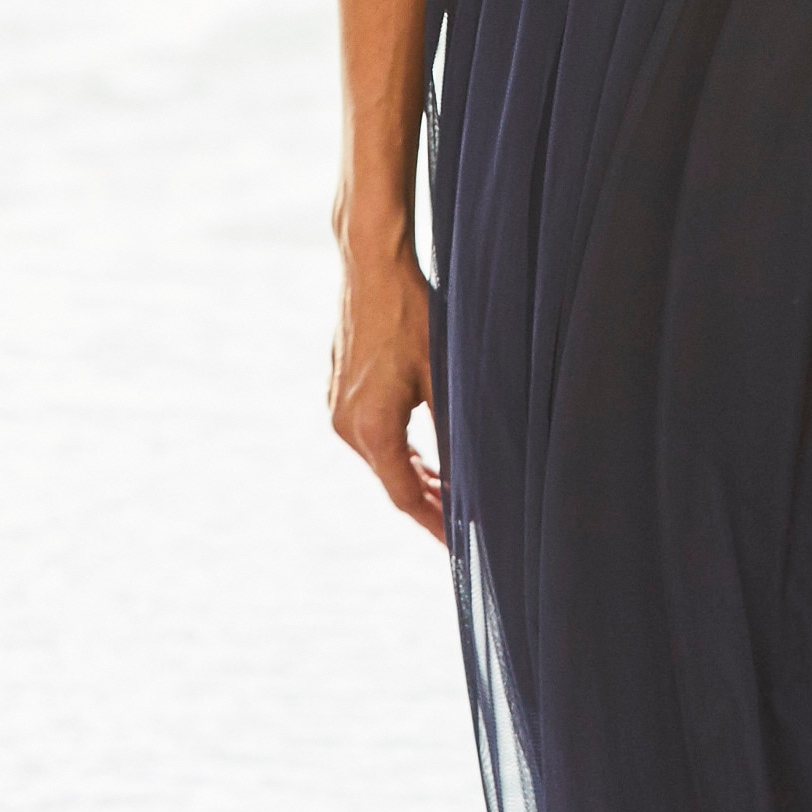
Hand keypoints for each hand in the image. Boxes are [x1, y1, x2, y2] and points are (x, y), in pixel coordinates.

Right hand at [329, 240, 445, 538]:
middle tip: (466, 526)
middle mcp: (346, 425)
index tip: (460, 546)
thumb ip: (455, 431)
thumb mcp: (445, 375)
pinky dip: (403, 452)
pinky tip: (428, 457)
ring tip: (453, 495)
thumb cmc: (413, 314)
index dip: (435, 523)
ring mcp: (338, 408)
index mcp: (370, 428)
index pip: (405, 496)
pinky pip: (374, 437)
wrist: (371, 266)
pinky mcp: (340, 392)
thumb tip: (473, 480)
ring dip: (417, 477)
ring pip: (383, 460)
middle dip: (430, 504)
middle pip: (392, 482)